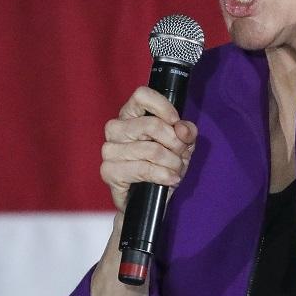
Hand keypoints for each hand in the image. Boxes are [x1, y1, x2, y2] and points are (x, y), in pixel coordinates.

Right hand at [101, 86, 197, 213]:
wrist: (149, 199)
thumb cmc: (162, 165)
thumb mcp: (181, 145)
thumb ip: (186, 132)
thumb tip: (182, 128)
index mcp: (130, 114)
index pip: (141, 95)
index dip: (162, 106)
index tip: (176, 121)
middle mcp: (116, 128)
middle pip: (151, 124)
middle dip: (175, 143)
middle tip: (181, 154)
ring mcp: (109, 149)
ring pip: (151, 149)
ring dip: (172, 162)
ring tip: (176, 170)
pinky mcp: (109, 170)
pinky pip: (143, 169)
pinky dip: (163, 175)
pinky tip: (169, 179)